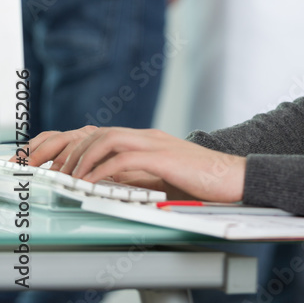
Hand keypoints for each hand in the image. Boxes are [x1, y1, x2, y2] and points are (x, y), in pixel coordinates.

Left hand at [18, 126, 246, 201]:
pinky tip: (93, 183)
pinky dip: (103, 170)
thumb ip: (139, 176)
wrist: (233, 176)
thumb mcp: (163, 176)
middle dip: (72, 152)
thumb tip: (110, 184)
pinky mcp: (164, 157)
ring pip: (108, 139)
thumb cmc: (202, 180)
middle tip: (57, 174)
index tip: (60, 165)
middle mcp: (148, 136)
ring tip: (70, 179)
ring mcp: (156, 144)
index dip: (78, 146)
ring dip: (83, 159)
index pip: (103, 133)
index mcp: (147, 140)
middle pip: (99, 132)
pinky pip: (125, 159)